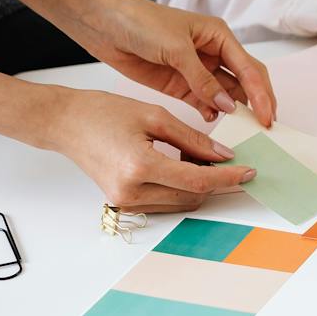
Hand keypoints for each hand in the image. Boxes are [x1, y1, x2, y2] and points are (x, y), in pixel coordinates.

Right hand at [42, 88, 256, 212]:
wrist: (66, 123)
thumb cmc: (103, 113)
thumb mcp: (154, 116)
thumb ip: (193, 139)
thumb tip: (224, 155)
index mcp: (139, 166)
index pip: (197, 180)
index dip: (228, 178)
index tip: (250, 171)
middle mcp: (131, 191)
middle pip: (192, 196)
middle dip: (215, 180)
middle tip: (230, 158)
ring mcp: (125, 201)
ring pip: (180, 202)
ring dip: (198, 184)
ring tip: (201, 157)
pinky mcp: (123, 202)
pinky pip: (164, 200)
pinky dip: (179, 187)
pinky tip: (182, 164)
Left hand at [73, 0, 275, 127]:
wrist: (105, 24)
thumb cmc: (141, 23)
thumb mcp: (176, 49)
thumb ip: (202, 79)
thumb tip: (228, 105)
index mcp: (219, 35)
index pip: (249, 68)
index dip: (261, 94)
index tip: (267, 117)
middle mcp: (213, 52)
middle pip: (244, 81)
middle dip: (257, 104)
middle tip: (265, 128)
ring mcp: (197, 70)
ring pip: (226, 94)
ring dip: (235, 111)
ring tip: (244, 133)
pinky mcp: (180, 84)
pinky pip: (204, 101)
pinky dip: (212, 113)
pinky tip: (214, 123)